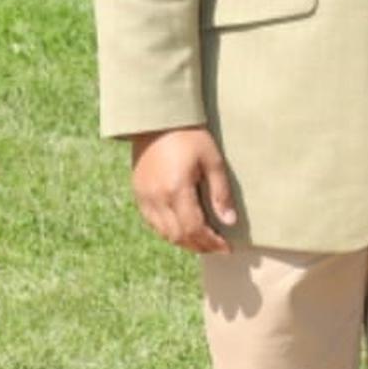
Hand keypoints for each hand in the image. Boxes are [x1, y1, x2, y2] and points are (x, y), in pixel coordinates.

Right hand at [130, 127, 237, 252]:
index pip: (194, 229)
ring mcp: (145, 197)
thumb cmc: (190, 137)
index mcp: (177, 189)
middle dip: (200, 246)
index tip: (226, 248)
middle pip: (178, 236)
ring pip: (164, 233)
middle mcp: (157, 198)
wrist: (158, 120)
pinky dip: (169, 232)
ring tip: (203, 242)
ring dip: (184, 242)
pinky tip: (183, 229)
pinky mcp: (138, 194)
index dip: (211, 243)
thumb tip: (229, 222)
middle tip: (217, 248)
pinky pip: (153, 224)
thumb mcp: (212, 160)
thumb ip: (220, 193)